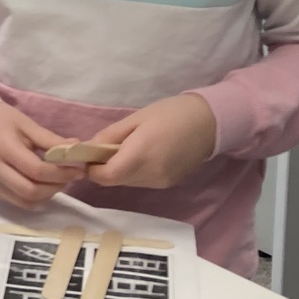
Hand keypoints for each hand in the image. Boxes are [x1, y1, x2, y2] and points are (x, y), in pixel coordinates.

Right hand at [0, 101, 73, 207]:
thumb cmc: (1, 119)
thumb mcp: (27, 124)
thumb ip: (51, 140)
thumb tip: (76, 150)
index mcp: (3, 148)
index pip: (36, 170)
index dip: (61, 173)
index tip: (78, 169)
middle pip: (30, 191)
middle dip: (56, 187)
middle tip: (69, 177)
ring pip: (24, 201)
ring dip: (46, 195)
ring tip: (56, 181)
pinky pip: (15, 202)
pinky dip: (33, 198)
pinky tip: (41, 185)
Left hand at [87, 95, 216, 189]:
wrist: (210, 123)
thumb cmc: (171, 113)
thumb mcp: (136, 118)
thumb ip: (109, 136)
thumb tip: (88, 149)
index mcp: (140, 155)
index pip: (105, 177)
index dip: (92, 169)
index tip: (90, 155)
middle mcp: (151, 174)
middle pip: (115, 180)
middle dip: (105, 168)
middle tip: (107, 148)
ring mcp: (161, 182)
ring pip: (128, 182)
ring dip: (120, 170)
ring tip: (129, 148)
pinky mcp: (169, 184)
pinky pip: (142, 181)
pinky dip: (135, 171)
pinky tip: (145, 155)